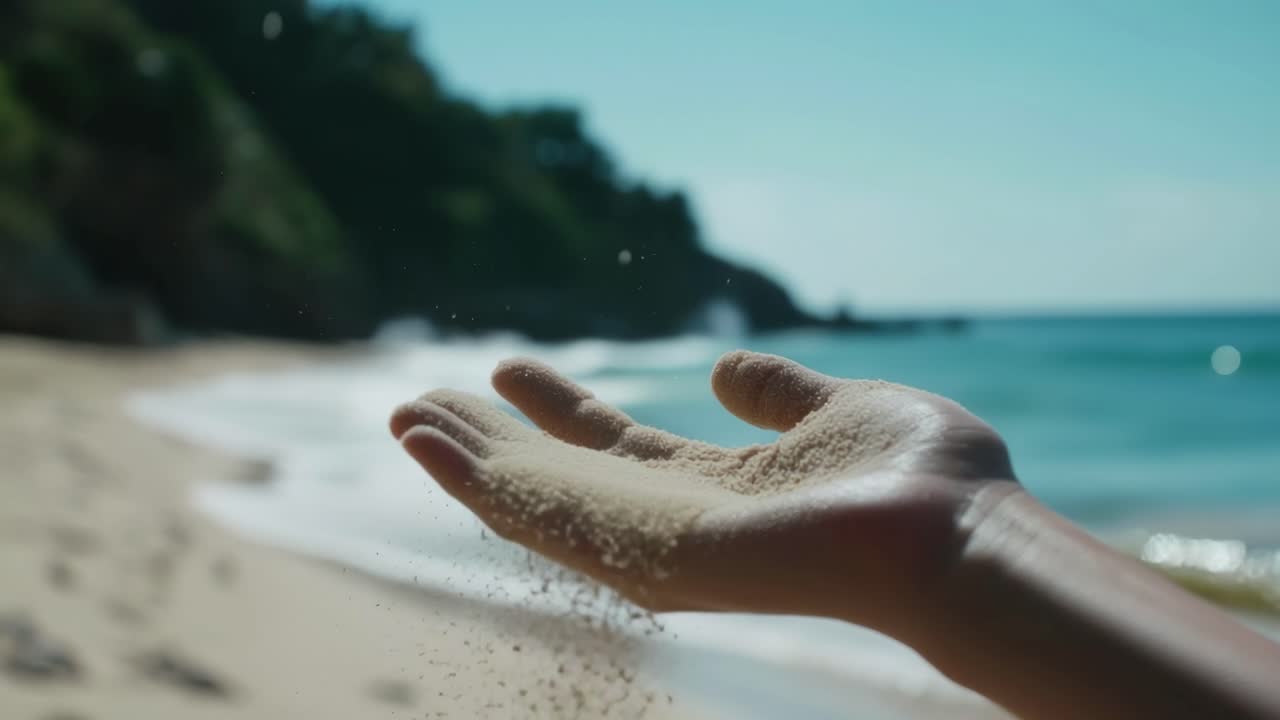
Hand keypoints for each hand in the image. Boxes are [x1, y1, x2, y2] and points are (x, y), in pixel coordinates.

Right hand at [390, 351, 1018, 638]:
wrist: (955, 536)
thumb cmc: (920, 481)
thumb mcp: (836, 410)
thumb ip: (777, 394)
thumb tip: (721, 368)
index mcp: (720, 487)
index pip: (617, 448)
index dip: (559, 411)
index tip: (509, 371)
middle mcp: (675, 520)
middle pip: (562, 475)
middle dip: (495, 440)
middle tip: (426, 399)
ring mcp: (655, 544)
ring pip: (535, 496)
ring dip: (466, 459)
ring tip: (406, 416)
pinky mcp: (644, 554)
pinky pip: (543, 514)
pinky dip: (477, 480)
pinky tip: (428, 445)